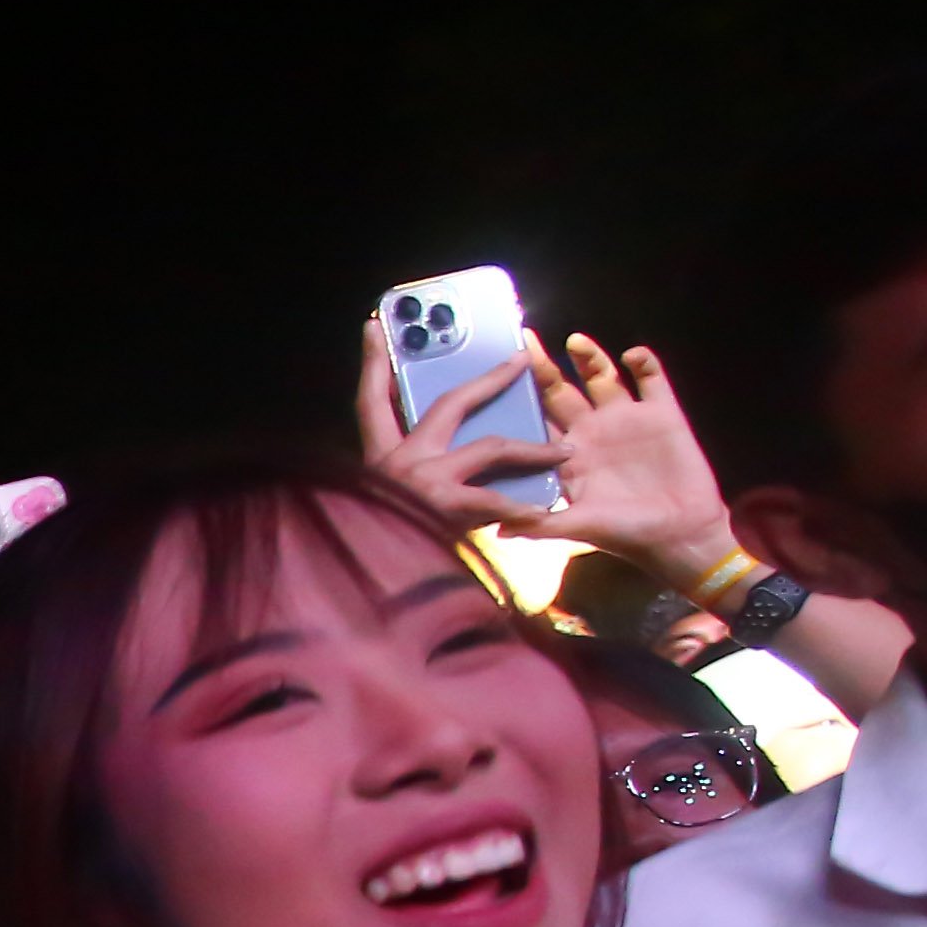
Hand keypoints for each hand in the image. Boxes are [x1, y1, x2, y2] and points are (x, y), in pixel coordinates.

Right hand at [352, 314, 560, 534]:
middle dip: (489, 380)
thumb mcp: (373, 507)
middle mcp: (399, 462)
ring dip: (533, 447)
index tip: (375, 326)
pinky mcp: (447, 509)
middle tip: (521, 360)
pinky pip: (497, 501)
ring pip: (490, 448)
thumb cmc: (372, 551)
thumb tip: (428, 467)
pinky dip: (524, 509)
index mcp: (376, 458)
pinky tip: (547, 512)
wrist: (361, 600)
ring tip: (565, 448)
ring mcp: (424, 483)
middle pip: (450, 405)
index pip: (370, 399)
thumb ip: (400, 481)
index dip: (373, 361)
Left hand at [514, 336, 745, 588]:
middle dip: (544, 367)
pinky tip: (632, 355)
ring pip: (602, 377)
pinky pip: (652, 380)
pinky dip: (644, 363)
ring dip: (589, 357)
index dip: (520, 397)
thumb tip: (498, 531)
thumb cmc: (627, 534)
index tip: (499, 373)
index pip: (536, 419)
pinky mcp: (663, 414)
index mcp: (568, 455)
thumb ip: (543, 525)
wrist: (680, 536)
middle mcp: (593, 431)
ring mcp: (627, 419)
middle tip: (526, 341)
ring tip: (574, 340)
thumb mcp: (581, 527)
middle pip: (562, 391)